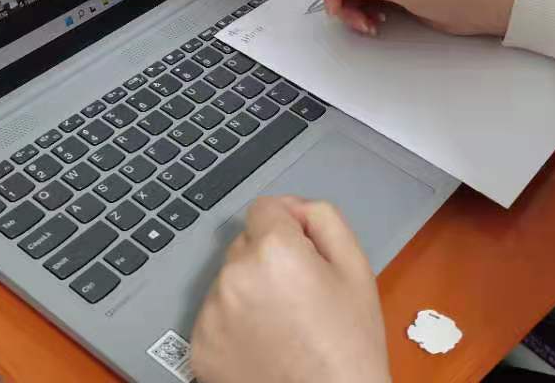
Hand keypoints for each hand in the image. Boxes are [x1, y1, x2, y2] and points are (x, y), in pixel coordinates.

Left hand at [192, 196, 388, 382]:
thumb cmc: (348, 347)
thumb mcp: (355, 268)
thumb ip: (324, 218)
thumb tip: (295, 207)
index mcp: (274, 250)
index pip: (265, 207)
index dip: (289, 225)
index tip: (302, 249)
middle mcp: (234, 276)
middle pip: (245, 244)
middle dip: (268, 259)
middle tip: (300, 295)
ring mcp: (212, 313)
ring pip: (229, 281)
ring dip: (249, 292)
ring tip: (283, 325)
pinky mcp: (199, 345)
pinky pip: (214, 316)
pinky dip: (234, 324)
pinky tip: (263, 342)